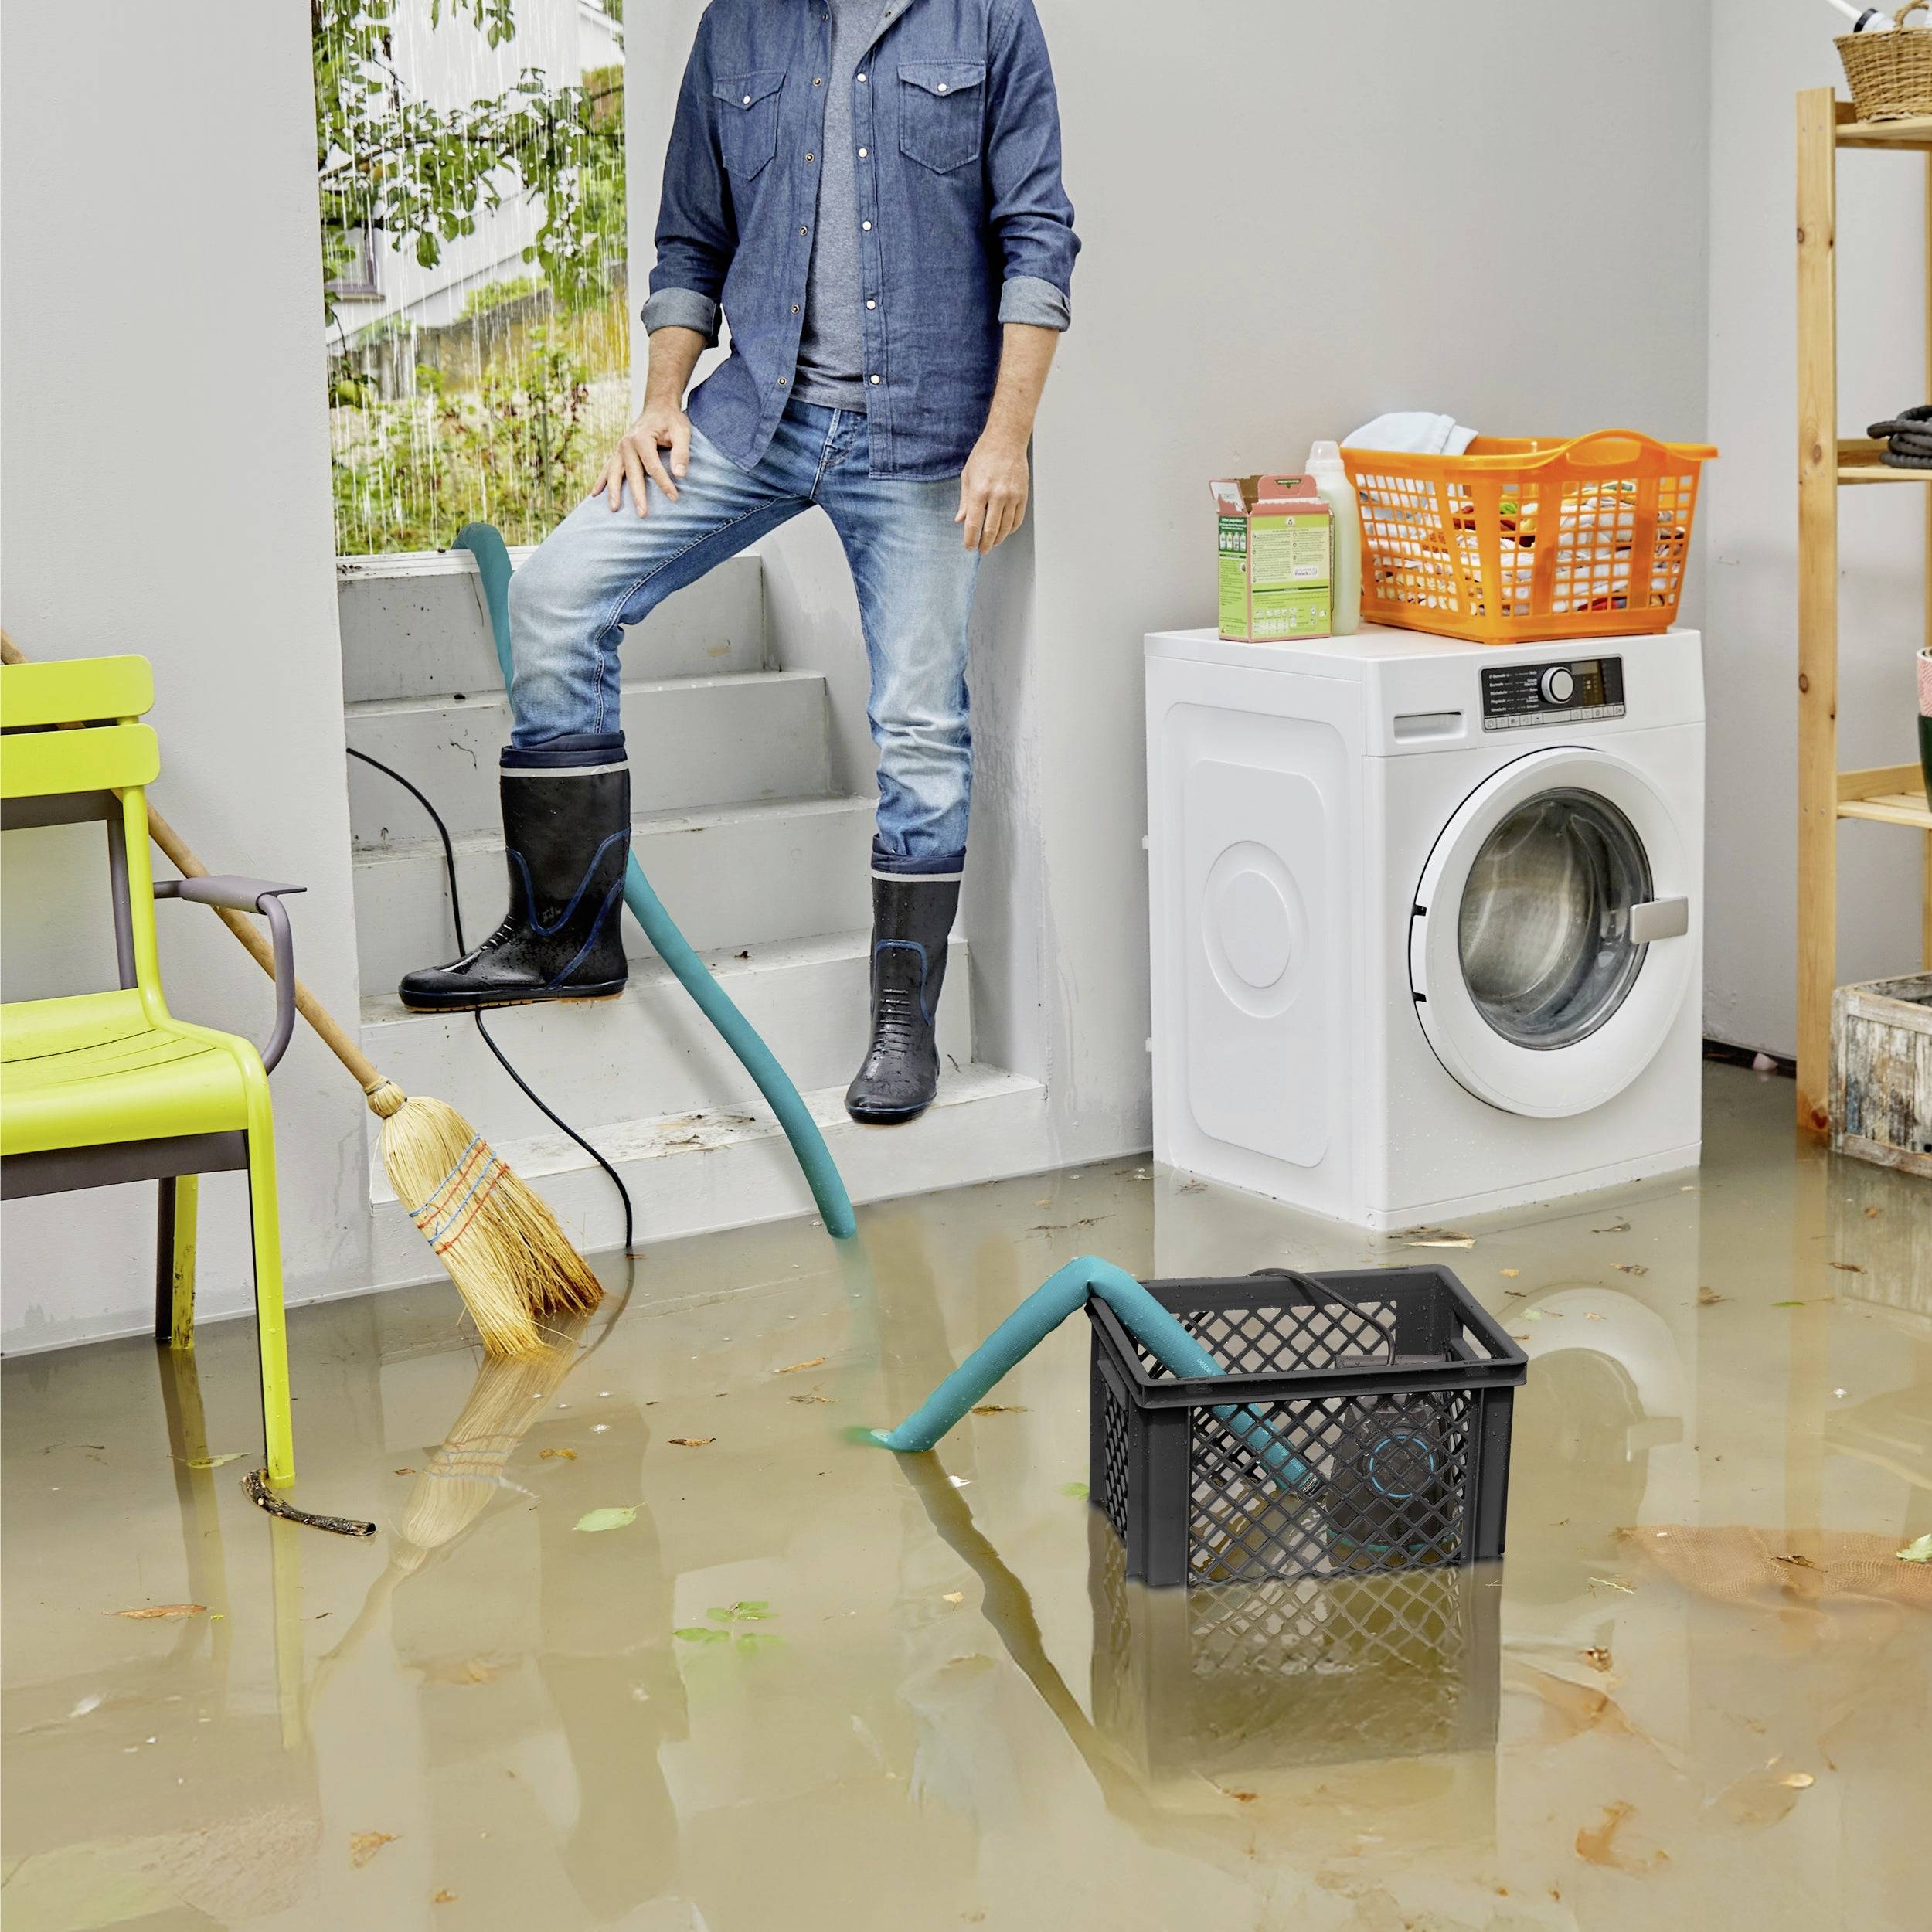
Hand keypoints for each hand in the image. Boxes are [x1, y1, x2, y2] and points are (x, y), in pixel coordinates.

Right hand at [599, 400, 690, 514]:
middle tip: (643, 515)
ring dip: (613, 491)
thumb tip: (680, 475)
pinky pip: (607, 468)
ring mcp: (619, 448)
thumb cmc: (671, 420)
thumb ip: (682, 452)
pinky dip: (601, 481)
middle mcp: (626, 444)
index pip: (653, 467)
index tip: (674, 497)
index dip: (664, 483)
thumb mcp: (682, 431)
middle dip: (637, 495)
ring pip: (614, 473)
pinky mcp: (618, 452)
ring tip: (614, 509)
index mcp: (642, 438)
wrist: (658, 407)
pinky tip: (595, 494)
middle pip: (632, 474)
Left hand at [955, 432, 1029, 552]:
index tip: (969, 547)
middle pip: (991, 530)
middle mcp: (997, 495)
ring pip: (1006, 528)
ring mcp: (1012, 496)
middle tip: (981, 550)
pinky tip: (1005, 531)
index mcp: (979, 491)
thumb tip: (960, 520)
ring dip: (999, 539)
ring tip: (992, 543)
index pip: (974, 524)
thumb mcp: (968, 476)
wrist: (1006, 440)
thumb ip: (965, 501)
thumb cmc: (984, 455)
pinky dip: (1011, 529)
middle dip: (985, 544)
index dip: (970, 539)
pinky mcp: (1022, 495)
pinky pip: (1018, 519)